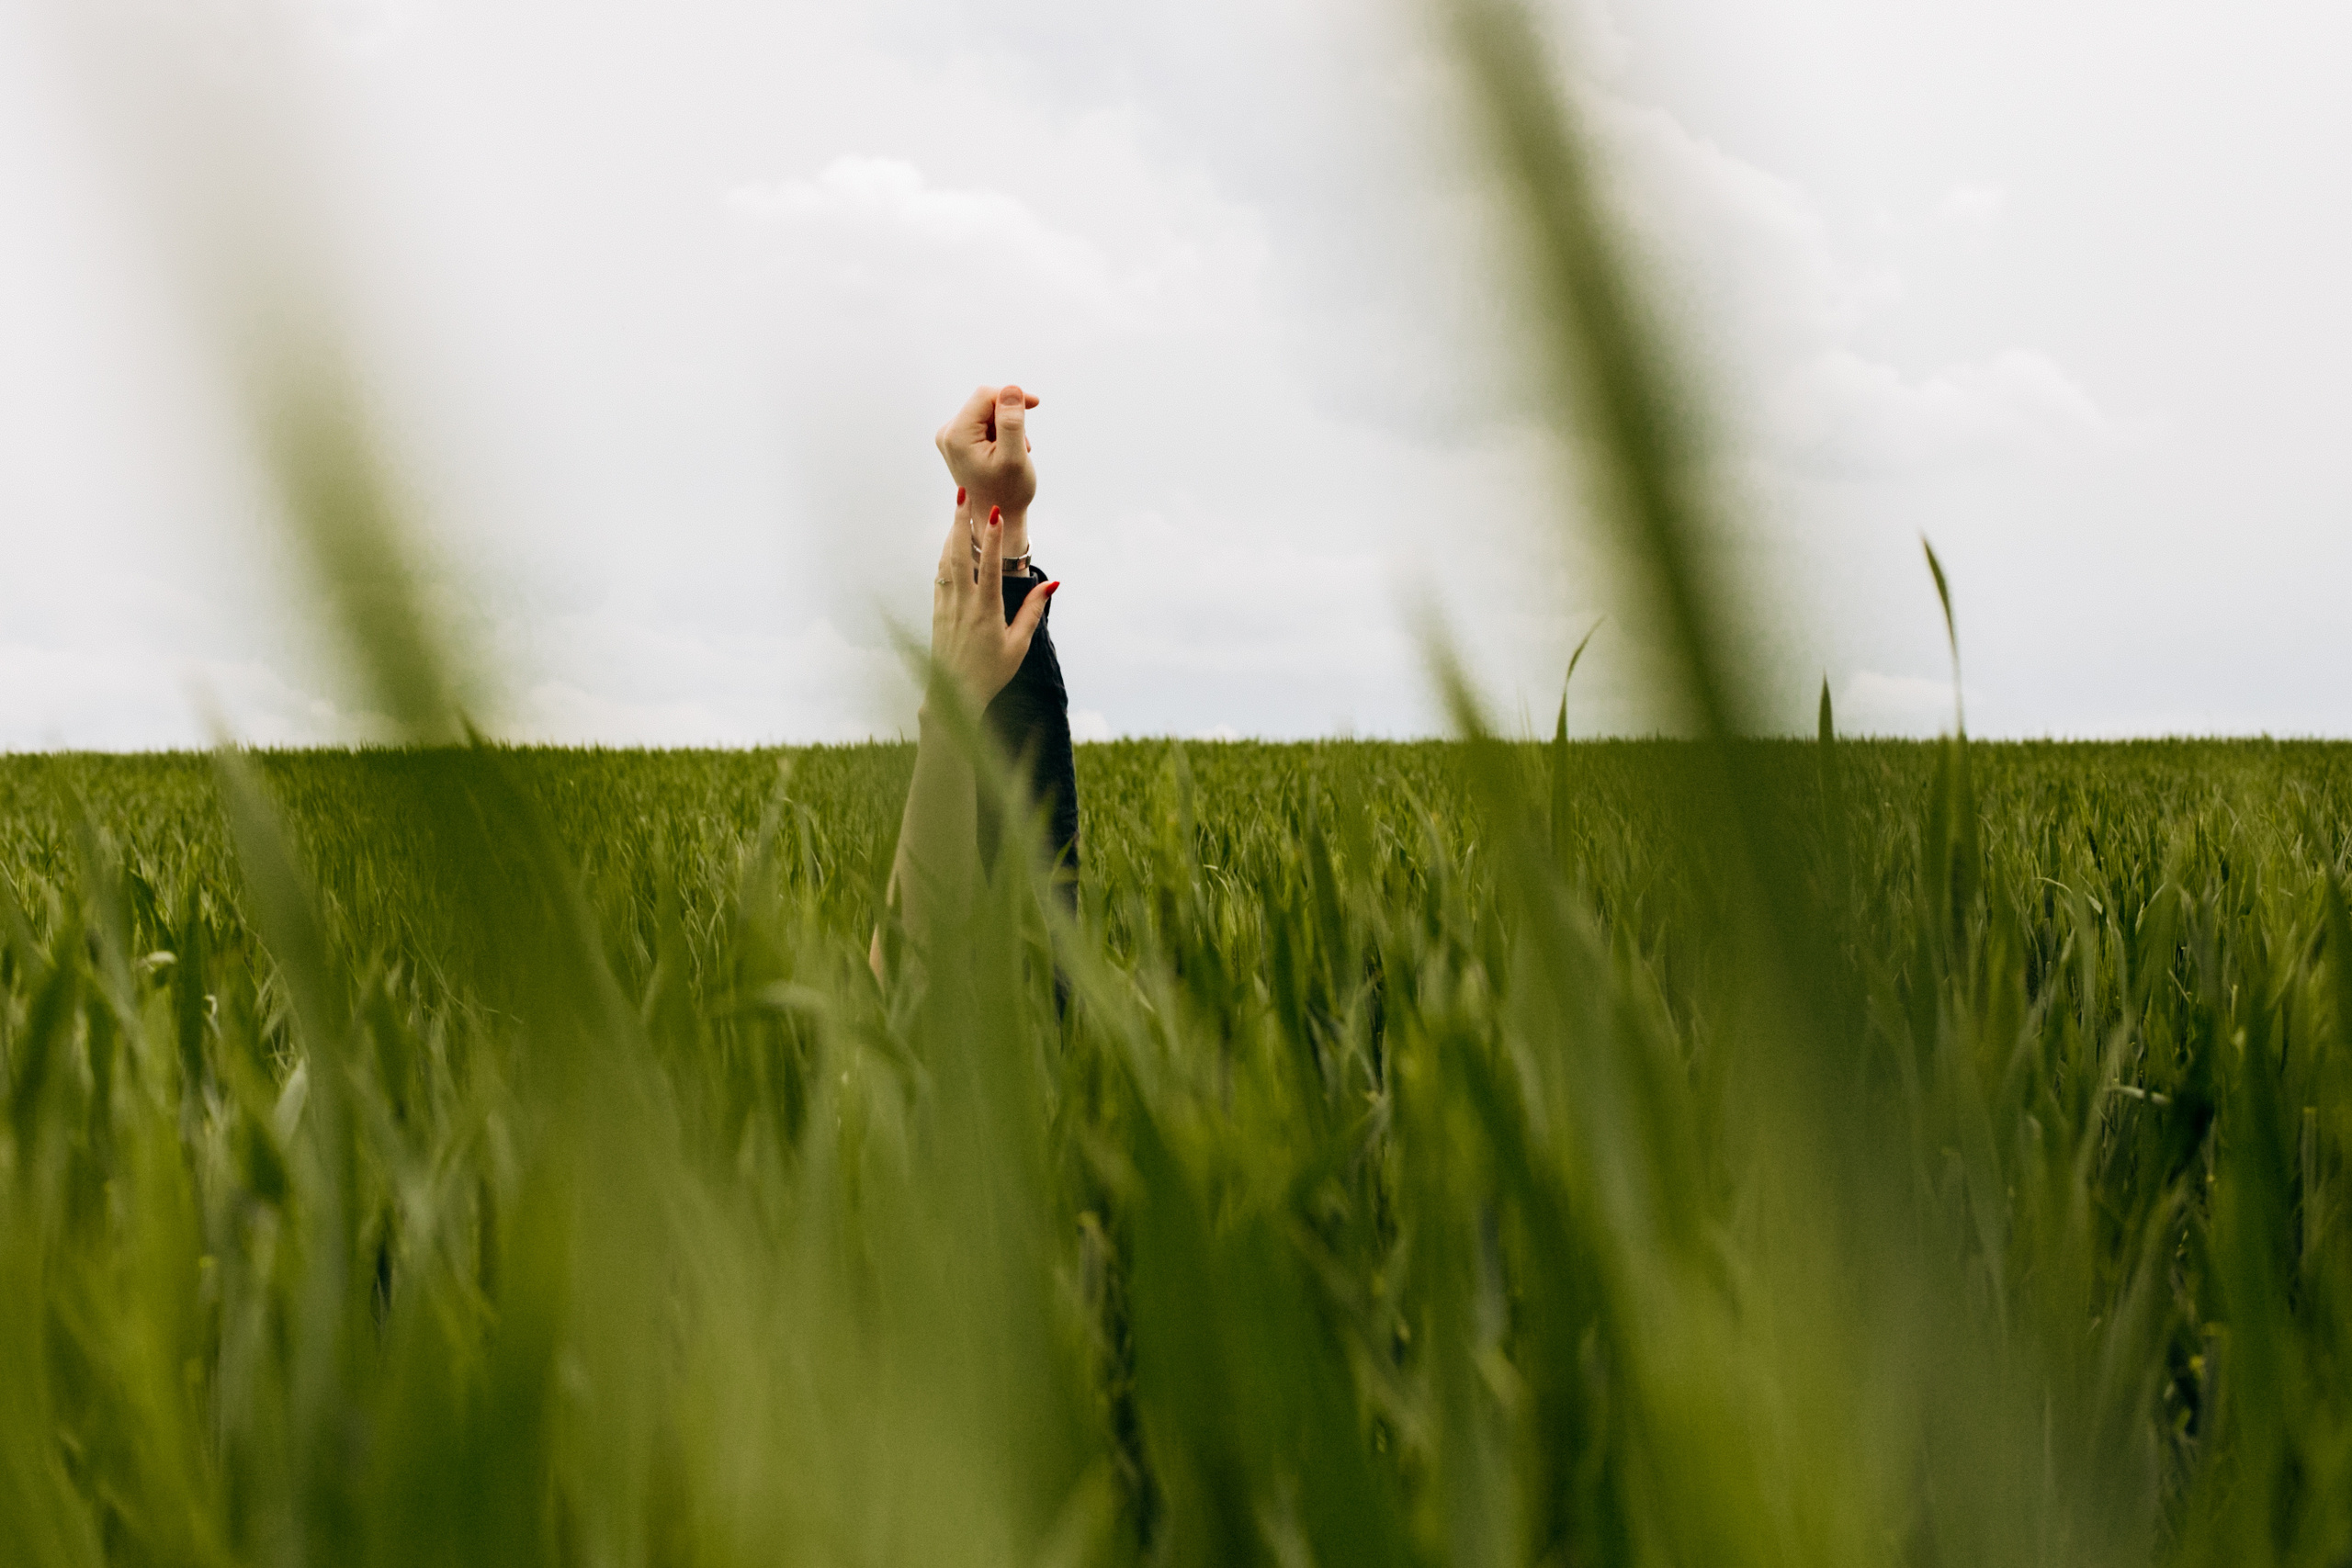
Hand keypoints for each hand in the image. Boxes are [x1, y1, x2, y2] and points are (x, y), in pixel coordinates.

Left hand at [929, 495, 1055, 712]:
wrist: (954, 694)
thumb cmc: (992, 672)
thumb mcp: (1019, 644)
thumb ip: (1033, 611)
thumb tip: (1052, 584)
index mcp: (986, 610)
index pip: (988, 565)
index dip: (990, 537)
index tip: (993, 512)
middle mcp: (963, 604)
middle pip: (958, 554)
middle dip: (959, 521)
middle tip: (961, 493)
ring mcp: (946, 607)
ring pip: (945, 562)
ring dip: (949, 534)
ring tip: (955, 510)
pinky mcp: (937, 613)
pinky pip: (939, 577)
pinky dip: (944, 556)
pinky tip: (948, 545)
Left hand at [934, 384, 1038, 519]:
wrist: (996, 517)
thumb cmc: (1007, 492)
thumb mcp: (1014, 457)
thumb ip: (1011, 422)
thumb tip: (1011, 390)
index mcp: (956, 435)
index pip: (985, 395)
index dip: (1011, 395)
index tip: (1035, 404)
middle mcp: (948, 433)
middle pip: (985, 403)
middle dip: (1008, 417)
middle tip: (1023, 443)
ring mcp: (951, 438)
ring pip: (986, 413)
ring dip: (1006, 427)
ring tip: (1015, 452)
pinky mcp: (959, 442)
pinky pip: (983, 424)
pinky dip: (1000, 433)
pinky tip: (1006, 452)